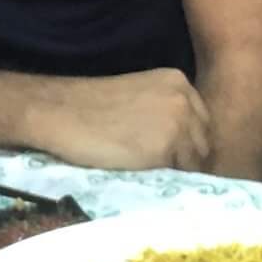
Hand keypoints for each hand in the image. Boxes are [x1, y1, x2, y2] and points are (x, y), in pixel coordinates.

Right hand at [29, 68, 213, 171]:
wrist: (58, 112)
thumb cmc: (89, 107)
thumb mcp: (138, 96)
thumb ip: (165, 111)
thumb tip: (184, 145)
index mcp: (179, 81)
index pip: (202, 124)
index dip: (186, 143)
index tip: (167, 155)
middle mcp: (185, 99)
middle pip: (204, 144)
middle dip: (185, 158)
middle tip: (156, 169)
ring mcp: (179, 123)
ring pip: (194, 163)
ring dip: (174, 171)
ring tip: (144, 172)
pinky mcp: (165, 148)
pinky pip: (177, 176)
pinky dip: (163, 180)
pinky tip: (139, 173)